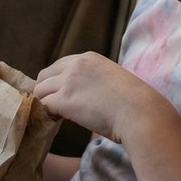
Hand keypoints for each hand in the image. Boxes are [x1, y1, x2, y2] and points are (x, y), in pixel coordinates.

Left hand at [33, 53, 164, 143]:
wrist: (140, 113)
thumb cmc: (134, 103)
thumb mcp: (112, 80)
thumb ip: (94, 80)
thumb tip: (83, 96)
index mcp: (88, 58)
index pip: (58, 66)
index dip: (56, 83)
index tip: (61, 97)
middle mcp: (75, 65)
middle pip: (44, 77)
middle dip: (46, 92)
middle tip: (55, 109)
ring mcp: (68, 81)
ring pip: (40, 91)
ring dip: (46, 104)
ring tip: (57, 117)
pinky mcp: (64, 100)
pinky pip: (44, 106)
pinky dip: (47, 115)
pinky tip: (57, 122)